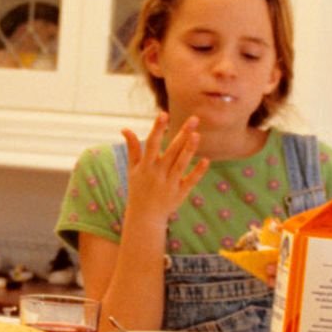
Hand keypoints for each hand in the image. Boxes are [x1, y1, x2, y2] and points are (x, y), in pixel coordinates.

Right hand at [123, 112, 207, 232]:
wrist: (144, 217)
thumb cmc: (138, 189)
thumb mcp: (132, 169)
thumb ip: (132, 148)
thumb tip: (125, 129)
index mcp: (145, 166)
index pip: (151, 144)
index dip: (157, 129)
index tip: (164, 114)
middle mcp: (157, 174)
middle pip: (171, 151)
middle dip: (182, 134)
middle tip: (194, 118)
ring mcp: (169, 184)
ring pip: (181, 165)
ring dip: (189, 150)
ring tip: (197, 135)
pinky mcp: (179, 193)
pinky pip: (190, 182)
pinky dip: (197, 172)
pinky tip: (206, 161)